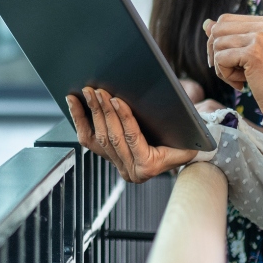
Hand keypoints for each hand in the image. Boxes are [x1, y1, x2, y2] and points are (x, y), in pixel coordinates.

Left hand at [67, 86, 195, 183]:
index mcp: (150, 166)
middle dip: (104, 111)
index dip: (123, 118)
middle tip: (98, 91)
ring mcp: (117, 164)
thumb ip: (182, 125)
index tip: (116, 100)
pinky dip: (80, 119)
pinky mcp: (107, 157)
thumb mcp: (188, 134)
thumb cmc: (187, 138)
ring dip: (92, 112)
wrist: (184, 149)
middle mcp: (131, 171)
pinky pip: (89, 139)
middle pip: (113, 138)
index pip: (133, 139)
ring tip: (88, 92)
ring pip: (99, 138)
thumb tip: (176, 101)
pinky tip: (74, 102)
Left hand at [205, 14, 262, 111]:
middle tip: (227, 71)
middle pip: (218, 29)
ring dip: (222, 66)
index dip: (218, 40)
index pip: (226, 19)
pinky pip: (221, 59)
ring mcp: (260, 37)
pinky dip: (225, 75)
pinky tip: (241, 84)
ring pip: (217, 44)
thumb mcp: (253, 53)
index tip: (225, 60)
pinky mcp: (253, 53)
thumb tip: (206, 23)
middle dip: (215, 52)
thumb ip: (232, 36)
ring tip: (239, 79)